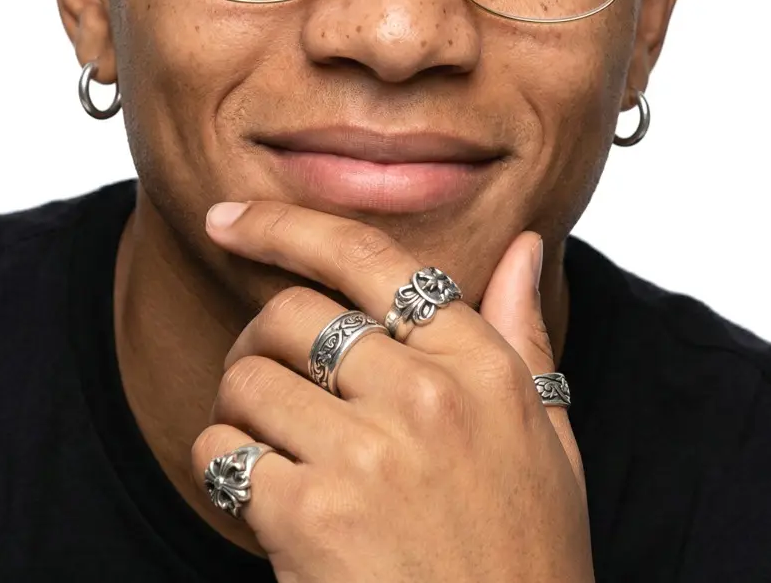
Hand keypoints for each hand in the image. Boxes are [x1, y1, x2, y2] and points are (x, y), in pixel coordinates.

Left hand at [191, 201, 593, 582]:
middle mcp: (423, 395)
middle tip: (267, 378)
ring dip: (239, 406)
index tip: (229, 221)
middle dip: (261, 339)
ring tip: (271, 445)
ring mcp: (366, 456)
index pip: (368, 257)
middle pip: (291, 312)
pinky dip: (222, 466)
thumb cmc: (525, 553)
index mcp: (479, 364)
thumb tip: (523, 245)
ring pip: (247, 377)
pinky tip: (260, 495)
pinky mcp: (311, 517)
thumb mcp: (548, 436)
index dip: (285, 225)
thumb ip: (522, 332)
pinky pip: (222, 451)